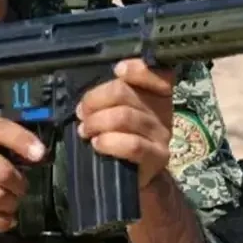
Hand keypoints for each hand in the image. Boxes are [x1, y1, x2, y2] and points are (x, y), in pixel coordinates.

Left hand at [76, 59, 175, 188]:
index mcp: (155, 95)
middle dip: (95, 100)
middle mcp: (161, 111)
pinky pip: (132, 144)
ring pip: (124, 117)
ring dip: (96, 122)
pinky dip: (109, 142)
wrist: (139, 174)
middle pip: (124, 93)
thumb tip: (87, 100)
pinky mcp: (156, 156)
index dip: (138, 69)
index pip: (157, 74)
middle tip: (82, 113)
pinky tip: (98, 144)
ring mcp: (160, 134)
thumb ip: (112, 98)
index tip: (118, 70)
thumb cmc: (125, 138)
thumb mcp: (121, 112)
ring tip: (85, 131)